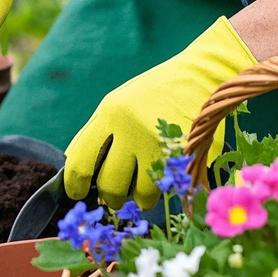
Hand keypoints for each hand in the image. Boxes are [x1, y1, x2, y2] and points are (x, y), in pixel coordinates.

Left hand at [64, 17, 256, 206]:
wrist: (202, 76)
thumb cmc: (154, 94)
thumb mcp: (118, 104)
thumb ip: (97, 134)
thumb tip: (76, 169)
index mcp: (111, 114)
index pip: (81, 161)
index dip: (75, 184)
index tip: (77, 192)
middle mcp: (134, 130)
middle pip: (111, 184)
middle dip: (112, 197)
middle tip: (115, 198)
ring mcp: (162, 144)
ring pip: (143, 194)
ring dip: (142, 199)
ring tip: (143, 194)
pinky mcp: (187, 156)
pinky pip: (171, 187)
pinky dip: (167, 188)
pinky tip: (166, 178)